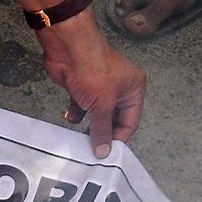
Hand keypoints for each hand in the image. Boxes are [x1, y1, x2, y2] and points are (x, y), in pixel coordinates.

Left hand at [36, 9, 145, 158]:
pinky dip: (77, 114)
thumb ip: (102, 130)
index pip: (130, 121)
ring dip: (89, 125)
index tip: (108, 153)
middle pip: (113, 119)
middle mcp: (119, 88)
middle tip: (94, 149)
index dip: (119, 138)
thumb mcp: (102, 106)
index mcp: (133, 89)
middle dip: (103, 132)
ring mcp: (100, 87)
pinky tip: (71, 117)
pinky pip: (82, 107)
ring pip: (97, 114)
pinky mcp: (82, 87)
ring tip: (81, 138)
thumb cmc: (92, 69)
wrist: (68, 48)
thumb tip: (104, 151)